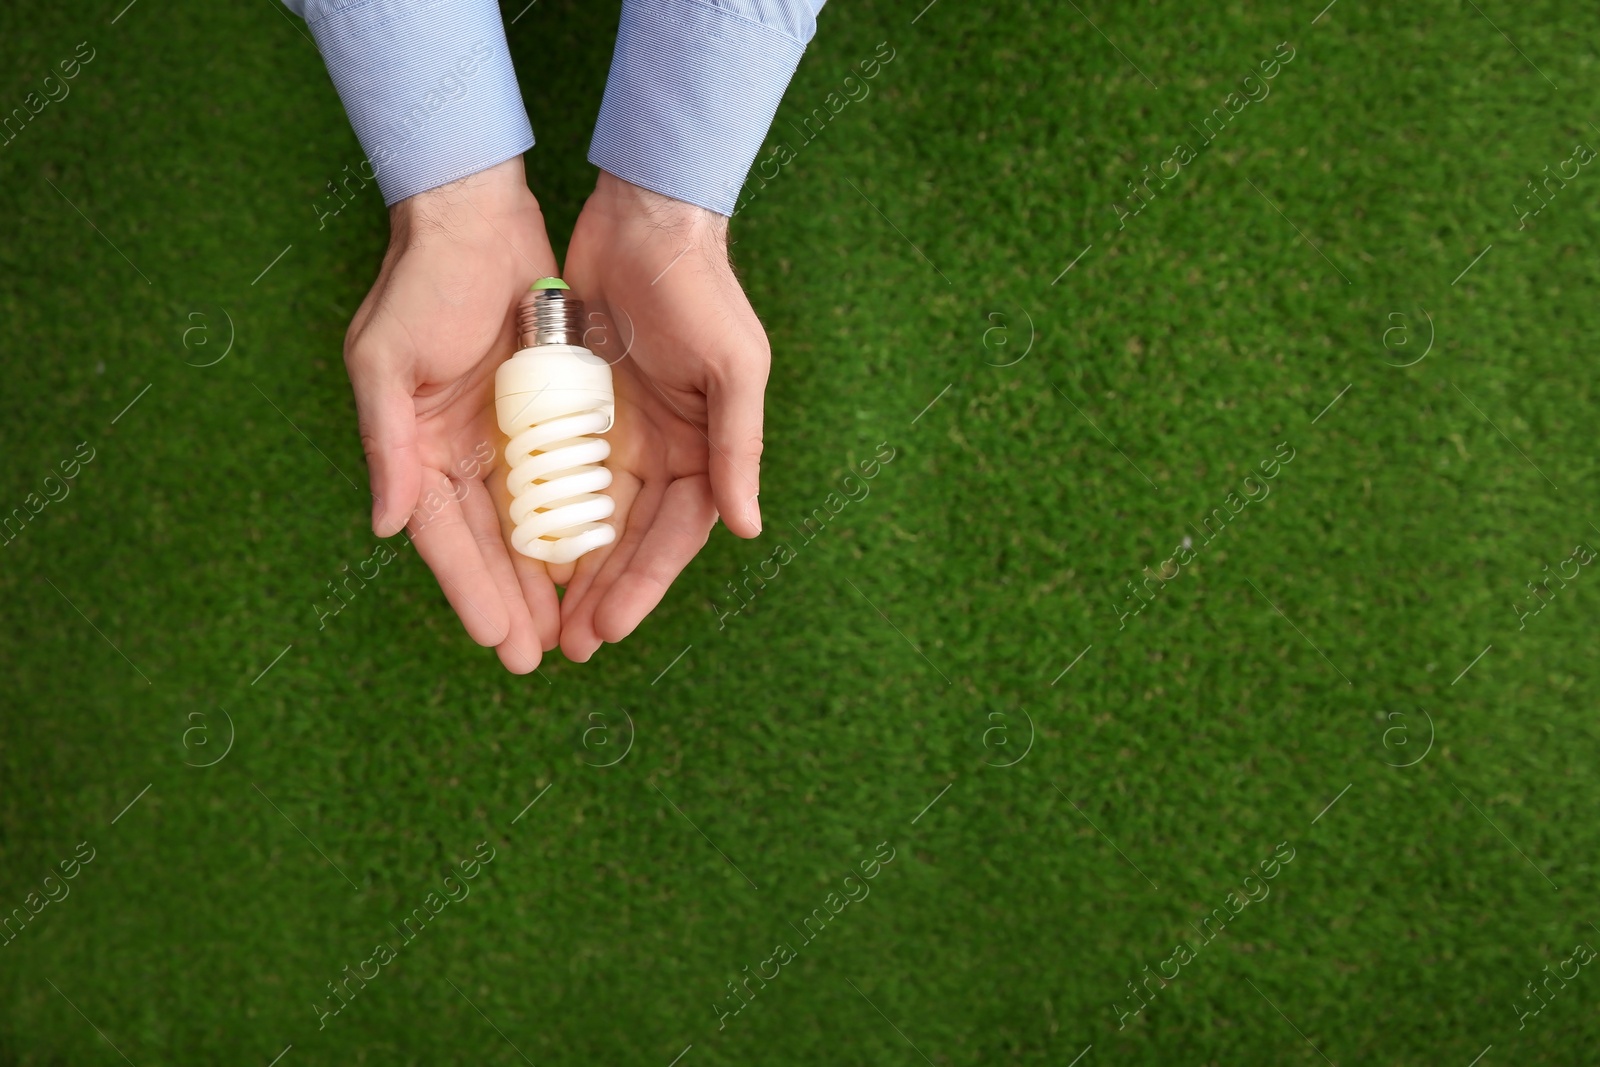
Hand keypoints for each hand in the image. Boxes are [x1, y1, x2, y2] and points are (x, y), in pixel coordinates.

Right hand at [344, 156, 559, 673]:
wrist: (476, 216)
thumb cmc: (422, 282)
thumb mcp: (385, 360)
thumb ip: (386, 444)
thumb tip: (388, 527)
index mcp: (416, 447)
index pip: (444, 537)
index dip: (470, 589)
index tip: (496, 640)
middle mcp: (457, 452)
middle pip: (488, 545)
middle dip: (511, 602)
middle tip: (538, 658)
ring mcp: (502, 437)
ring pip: (527, 527)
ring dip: (544, 579)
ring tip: (567, 631)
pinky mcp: (542, 416)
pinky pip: (559, 485)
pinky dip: (571, 526)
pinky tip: (591, 566)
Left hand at [556, 171, 770, 661]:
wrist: (642, 218)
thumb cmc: (700, 291)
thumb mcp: (733, 369)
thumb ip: (738, 449)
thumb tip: (750, 529)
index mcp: (702, 452)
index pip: (673, 538)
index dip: (642, 587)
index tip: (607, 630)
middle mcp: (662, 453)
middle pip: (627, 542)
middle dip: (601, 595)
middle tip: (567, 646)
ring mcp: (616, 435)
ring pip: (588, 521)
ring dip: (569, 571)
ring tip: (541, 619)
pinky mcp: (574, 411)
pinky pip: (554, 477)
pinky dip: (540, 516)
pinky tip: (515, 553)